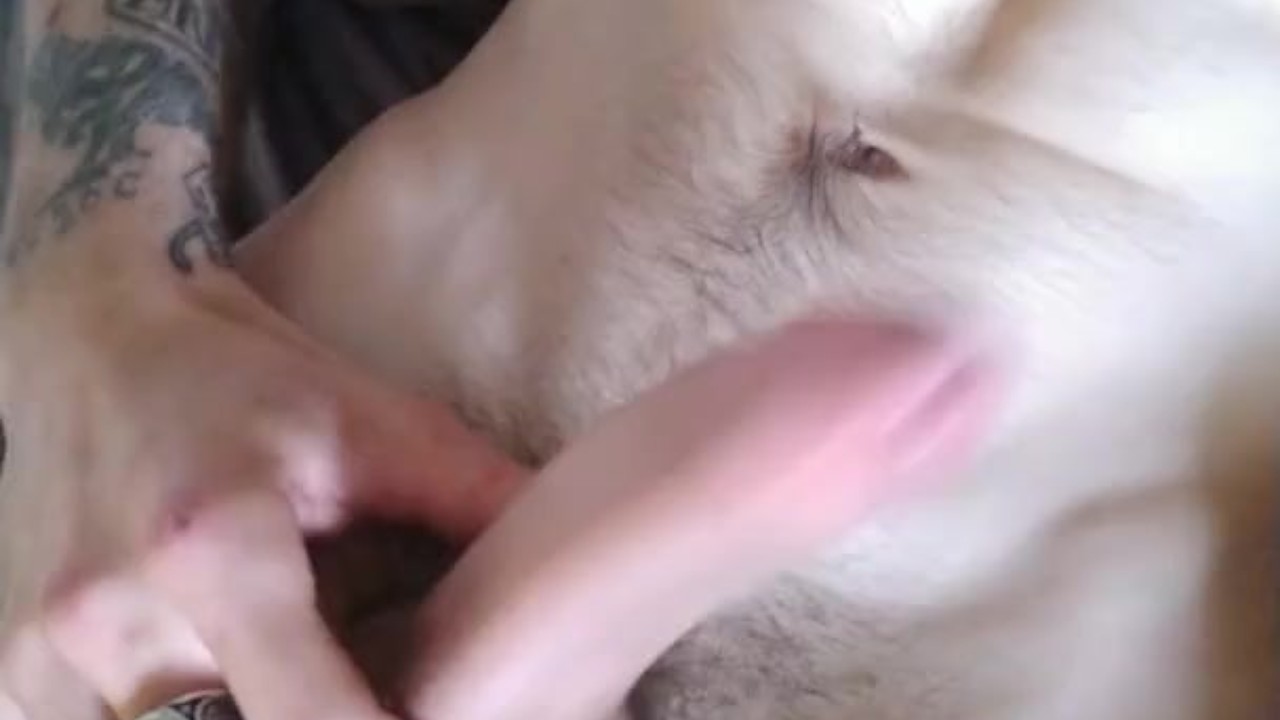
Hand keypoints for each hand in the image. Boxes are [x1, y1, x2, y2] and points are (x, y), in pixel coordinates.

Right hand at [0, 219, 524, 719]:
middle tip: (376, 692)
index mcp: (215, 549)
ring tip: (299, 669)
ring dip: (249, 718)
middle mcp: (115, 618)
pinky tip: (225, 676)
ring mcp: (48, 655)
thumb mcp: (375, 424)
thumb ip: (476, 502)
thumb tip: (574, 574)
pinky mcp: (19, 671)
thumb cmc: (243, 374)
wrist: (87, 337)